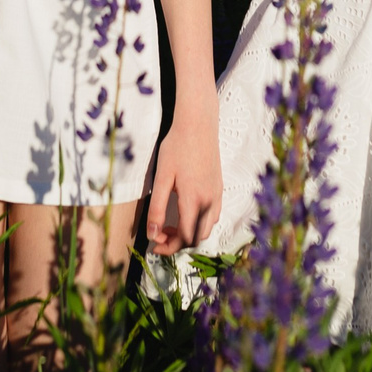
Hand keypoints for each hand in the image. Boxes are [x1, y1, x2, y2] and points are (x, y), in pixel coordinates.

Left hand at [145, 108, 222, 254]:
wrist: (198, 124)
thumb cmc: (177, 147)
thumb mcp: (162, 177)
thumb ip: (156, 208)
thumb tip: (152, 234)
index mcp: (194, 200)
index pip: (185, 238)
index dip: (169, 247)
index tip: (154, 244)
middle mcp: (209, 201)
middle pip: (197, 237)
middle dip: (177, 243)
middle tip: (159, 234)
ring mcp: (217, 195)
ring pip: (207, 228)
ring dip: (189, 234)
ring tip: (170, 224)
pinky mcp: (219, 189)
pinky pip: (212, 216)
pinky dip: (199, 223)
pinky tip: (185, 213)